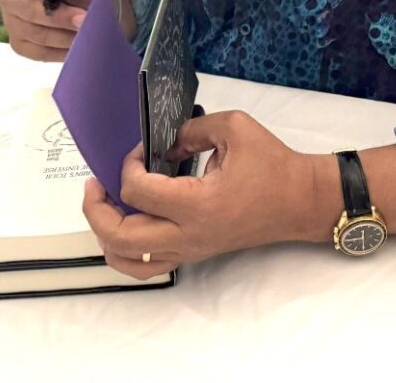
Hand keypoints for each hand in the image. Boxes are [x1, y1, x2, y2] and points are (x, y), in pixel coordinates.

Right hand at [0, 0, 111, 60]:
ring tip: (88, 32)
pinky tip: (80, 45)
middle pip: (26, 8)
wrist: (85, 2)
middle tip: (84, 18)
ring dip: (63, 35)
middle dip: (58, 15)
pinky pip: (39, 52)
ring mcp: (12, 22)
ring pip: (34, 33)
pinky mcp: (20, 45)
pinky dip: (61, 50)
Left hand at [83, 111, 327, 276]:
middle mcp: (188, 234)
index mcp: (197, 204)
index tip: (138, 149)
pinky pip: (146, 266)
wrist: (299, 200)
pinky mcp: (194, 253)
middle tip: (96, 182)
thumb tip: (162, 144)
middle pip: (120, 237)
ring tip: (104, 206)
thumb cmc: (271, 164)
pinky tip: (127, 224)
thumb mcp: (233, 128)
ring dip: (105, 234)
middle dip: (97, 208)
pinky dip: (125, 250)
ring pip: (127, 261)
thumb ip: (191, 130)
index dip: (127, 165)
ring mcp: (189, 250)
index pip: (138, 192)